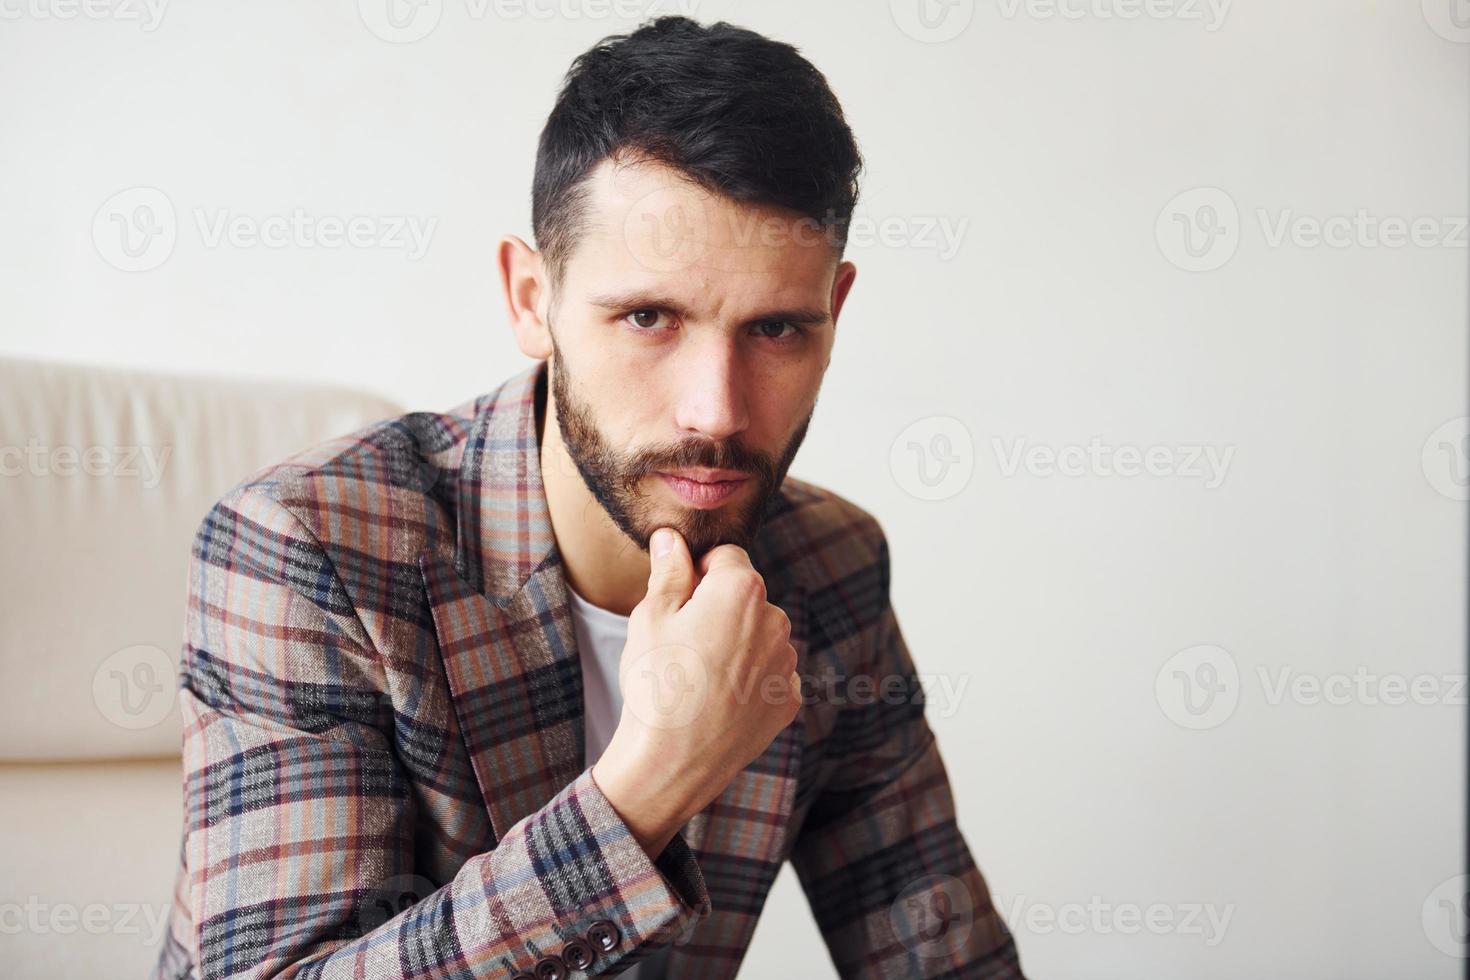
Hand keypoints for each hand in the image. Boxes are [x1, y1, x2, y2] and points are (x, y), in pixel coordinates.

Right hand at [591, 526, 800, 856]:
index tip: (679, 600)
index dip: (698, 573)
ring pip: (759, 637)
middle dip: (720, 609)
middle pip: (746, 597)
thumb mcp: (651, 617)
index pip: (726, 557)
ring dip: (737, 645)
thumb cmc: (656, 684)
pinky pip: (769, 675)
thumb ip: (669, 571)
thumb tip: (672, 538)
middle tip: (684, 643)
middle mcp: (776, 620)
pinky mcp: (789, 699)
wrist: (673, 761)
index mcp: (742, 589)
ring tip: (699, 677)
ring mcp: (787, 663)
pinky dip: (749, 680)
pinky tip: (719, 700)